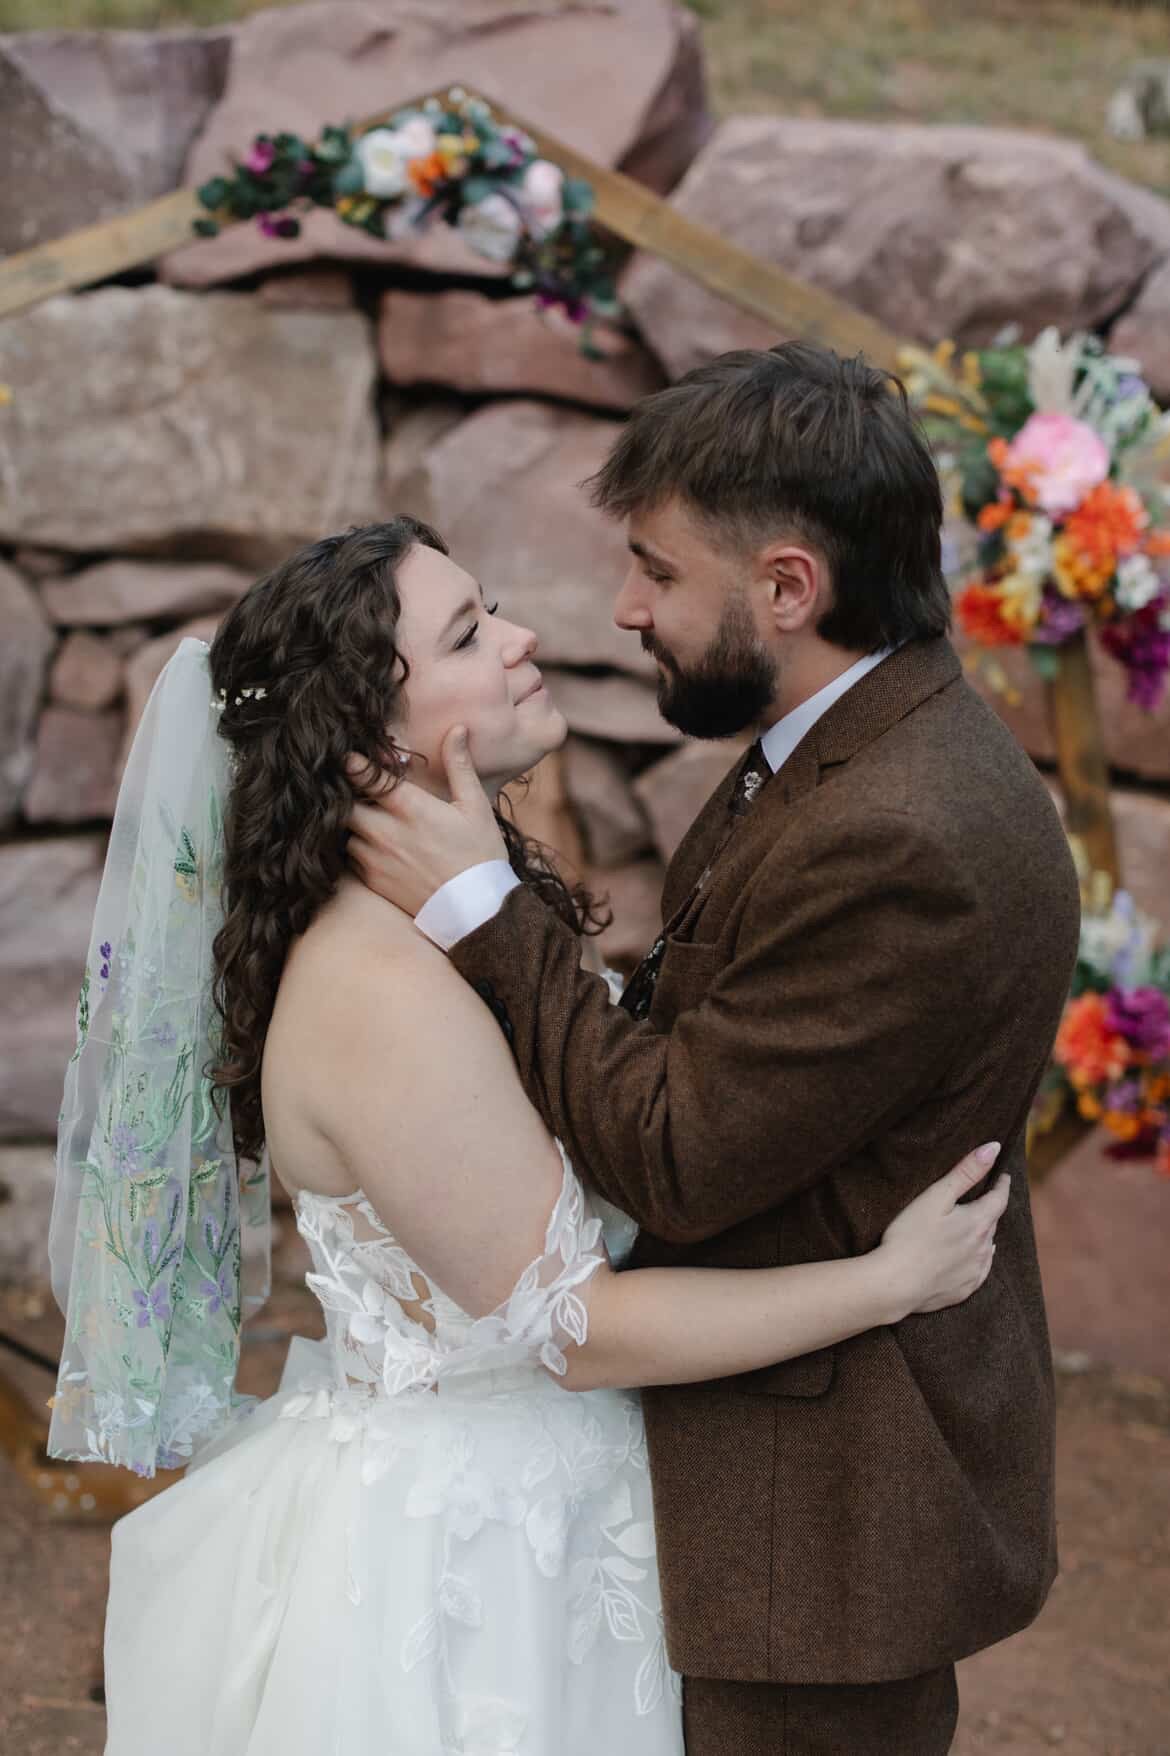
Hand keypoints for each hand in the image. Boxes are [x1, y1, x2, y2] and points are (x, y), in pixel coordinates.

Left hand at [347, 727, 507, 917]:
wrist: (476, 909)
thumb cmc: (480, 855)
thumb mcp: (475, 806)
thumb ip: (459, 765)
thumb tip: (456, 729)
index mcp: (410, 809)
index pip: (368, 778)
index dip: (353, 764)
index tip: (347, 756)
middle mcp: (385, 832)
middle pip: (345, 804)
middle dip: (347, 795)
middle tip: (356, 791)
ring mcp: (376, 858)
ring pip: (345, 832)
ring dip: (352, 823)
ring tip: (366, 819)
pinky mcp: (373, 881)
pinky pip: (350, 858)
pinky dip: (356, 848)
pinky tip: (373, 846)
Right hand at [878, 1142, 1008, 1319]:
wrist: (894, 1284)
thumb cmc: (909, 1236)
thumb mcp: (935, 1196)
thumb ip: (965, 1172)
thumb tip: (993, 1148)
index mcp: (979, 1222)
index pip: (1000, 1198)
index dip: (1001, 1185)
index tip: (1002, 1176)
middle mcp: (983, 1248)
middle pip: (992, 1222)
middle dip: (989, 1209)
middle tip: (983, 1199)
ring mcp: (974, 1271)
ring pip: (987, 1248)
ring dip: (983, 1235)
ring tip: (975, 1227)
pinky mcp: (963, 1290)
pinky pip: (978, 1271)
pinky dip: (976, 1260)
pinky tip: (970, 1259)